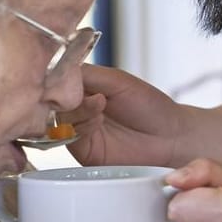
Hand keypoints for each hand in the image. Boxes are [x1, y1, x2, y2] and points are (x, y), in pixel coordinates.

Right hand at [63, 64, 179, 167]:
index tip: (65, 76)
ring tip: (100, 105)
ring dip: (76, 110)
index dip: (57, 77)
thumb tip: (60, 71)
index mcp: (83, 87)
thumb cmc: (149, 106)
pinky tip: (98, 120)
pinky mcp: (83, 150)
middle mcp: (77, 108)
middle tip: (86, 92)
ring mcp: (78, 129)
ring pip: (57, 118)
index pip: (56, 78)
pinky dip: (81, 126)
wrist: (170, 136)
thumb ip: (87, 74)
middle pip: (52, 100)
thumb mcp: (117, 80)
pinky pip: (68, 137)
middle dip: (65, 95)